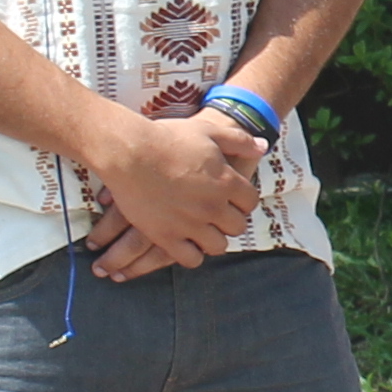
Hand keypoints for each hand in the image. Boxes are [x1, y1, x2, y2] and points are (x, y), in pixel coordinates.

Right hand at [74, 91, 266, 278]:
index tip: (231, 197)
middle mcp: (213, 207)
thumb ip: (238, 140)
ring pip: (217, 246)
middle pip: (237, 227)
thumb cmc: (168, 138)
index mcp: (227, 182)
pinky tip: (186, 244)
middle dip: (230, 220)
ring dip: (213, 239)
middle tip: (217, 215)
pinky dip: (192, 254)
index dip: (242, 200)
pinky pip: (191, 259)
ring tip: (203, 231)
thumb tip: (262, 146)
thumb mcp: (209, 131)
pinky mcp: (167, 237)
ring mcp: (191, 225)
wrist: (130, 152)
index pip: (250, 202)